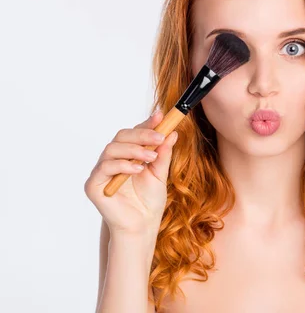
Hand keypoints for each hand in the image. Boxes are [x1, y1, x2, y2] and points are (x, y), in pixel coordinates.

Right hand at [84, 110, 177, 235]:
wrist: (142, 225)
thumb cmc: (149, 201)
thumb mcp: (160, 174)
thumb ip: (163, 154)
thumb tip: (172, 133)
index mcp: (127, 155)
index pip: (134, 134)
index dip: (146, 124)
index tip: (161, 116)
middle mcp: (112, 160)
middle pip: (121, 136)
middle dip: (141, 134)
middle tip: (159, 137)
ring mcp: (101, 172)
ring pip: (112, 149)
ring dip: (134, 150)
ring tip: (151, 157)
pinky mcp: (93, 185)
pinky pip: (105, 168)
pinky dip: (123, 165)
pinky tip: (138, 169)